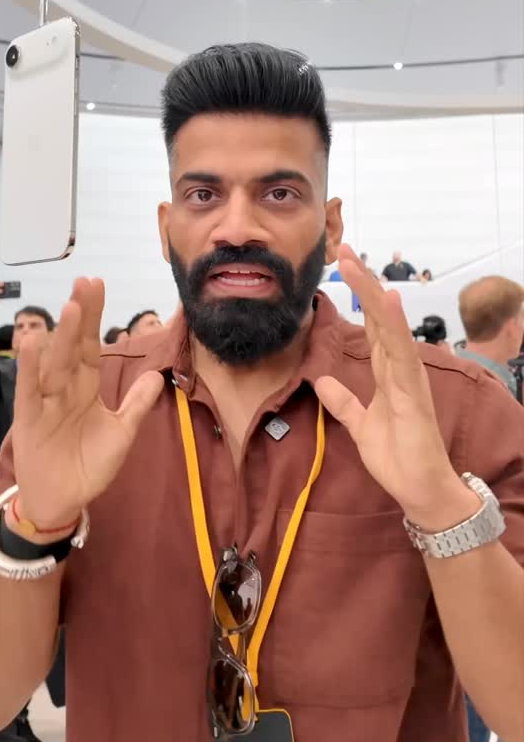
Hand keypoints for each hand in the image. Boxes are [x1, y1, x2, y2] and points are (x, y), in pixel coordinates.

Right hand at [12, 277, 162, 530]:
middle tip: (84, 281)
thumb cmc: (88, 465)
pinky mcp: (29, 420)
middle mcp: (64, 388)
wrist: (62, 502)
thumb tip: (155, 375)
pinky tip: (32, 344)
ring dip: (60, 337)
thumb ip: (136, 405)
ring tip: (69, 307)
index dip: (94, 317)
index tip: (96, 285)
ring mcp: (45, 402)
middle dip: (80, 315)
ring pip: (54, 363)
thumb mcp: (122, 434)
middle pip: (73, 346)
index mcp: (86, 387)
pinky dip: (30, 369)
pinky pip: (30, 391)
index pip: (90, 345)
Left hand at [315, 246, 464, 524]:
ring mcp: (409, 377)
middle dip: (362, 283)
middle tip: (343, 249)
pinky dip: (394, 325)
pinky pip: (402, 353)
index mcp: (389, 373)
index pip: (372, 326)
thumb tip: (321, 380)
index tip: (342, 268)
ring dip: (372, 293)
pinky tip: (387, 299)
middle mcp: (401, 368)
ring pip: (389, 326)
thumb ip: (343, 402)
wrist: (421, 491)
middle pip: (379, 317)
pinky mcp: (413, 391)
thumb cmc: (399, 458)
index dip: (358, 297)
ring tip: (355, 263)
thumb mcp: (360, 425)